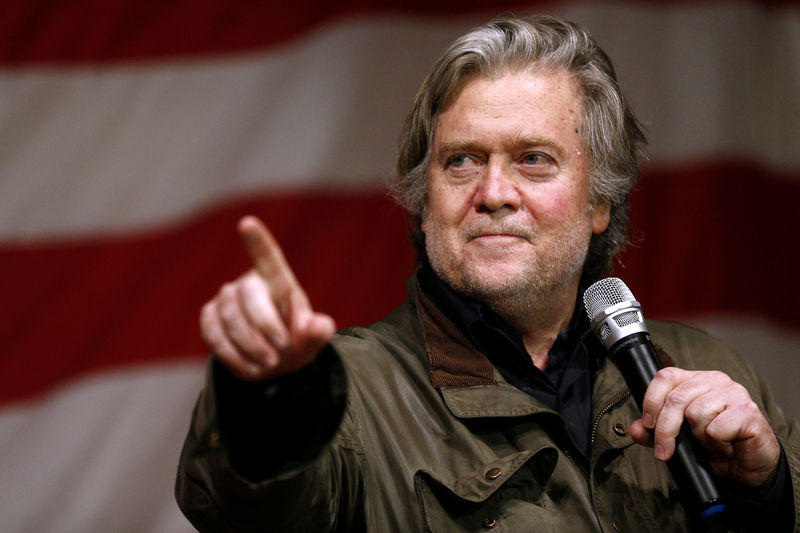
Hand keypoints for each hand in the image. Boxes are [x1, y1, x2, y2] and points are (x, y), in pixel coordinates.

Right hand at [200, 216, 336, 381]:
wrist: (271, 363)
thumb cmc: (296, 342)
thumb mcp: (313, 342)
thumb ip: (319, 333)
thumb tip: (321, 326)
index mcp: (278, 281)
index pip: (268, 257)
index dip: (258, 241)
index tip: (247, 223)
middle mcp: (249, 284)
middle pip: (248, 294)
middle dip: (264, 324)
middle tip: (281, 351)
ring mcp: (226, 299)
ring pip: (230, 318)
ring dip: (251, 346)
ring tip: (270, 364)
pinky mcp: (209, 317)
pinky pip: (214, 334)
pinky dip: (233, 355)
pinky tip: (251, 367)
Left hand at [629, 367, 780, 487]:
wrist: (748, 466)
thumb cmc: (715, 446)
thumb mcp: (680, 441)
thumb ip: (655, 433)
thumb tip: (636, 429)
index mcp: (695, 380)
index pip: (665, 376)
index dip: (651, 401)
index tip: (648, 425)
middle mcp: (714, 380)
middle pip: (676, 399)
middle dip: (665, 430)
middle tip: (664, 453)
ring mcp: (733, 392)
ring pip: (696, 413)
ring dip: (699, 437)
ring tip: (710, 442)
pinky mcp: (748, 410)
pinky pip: (717, 428)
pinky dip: (717, 443)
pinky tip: (726, 443)